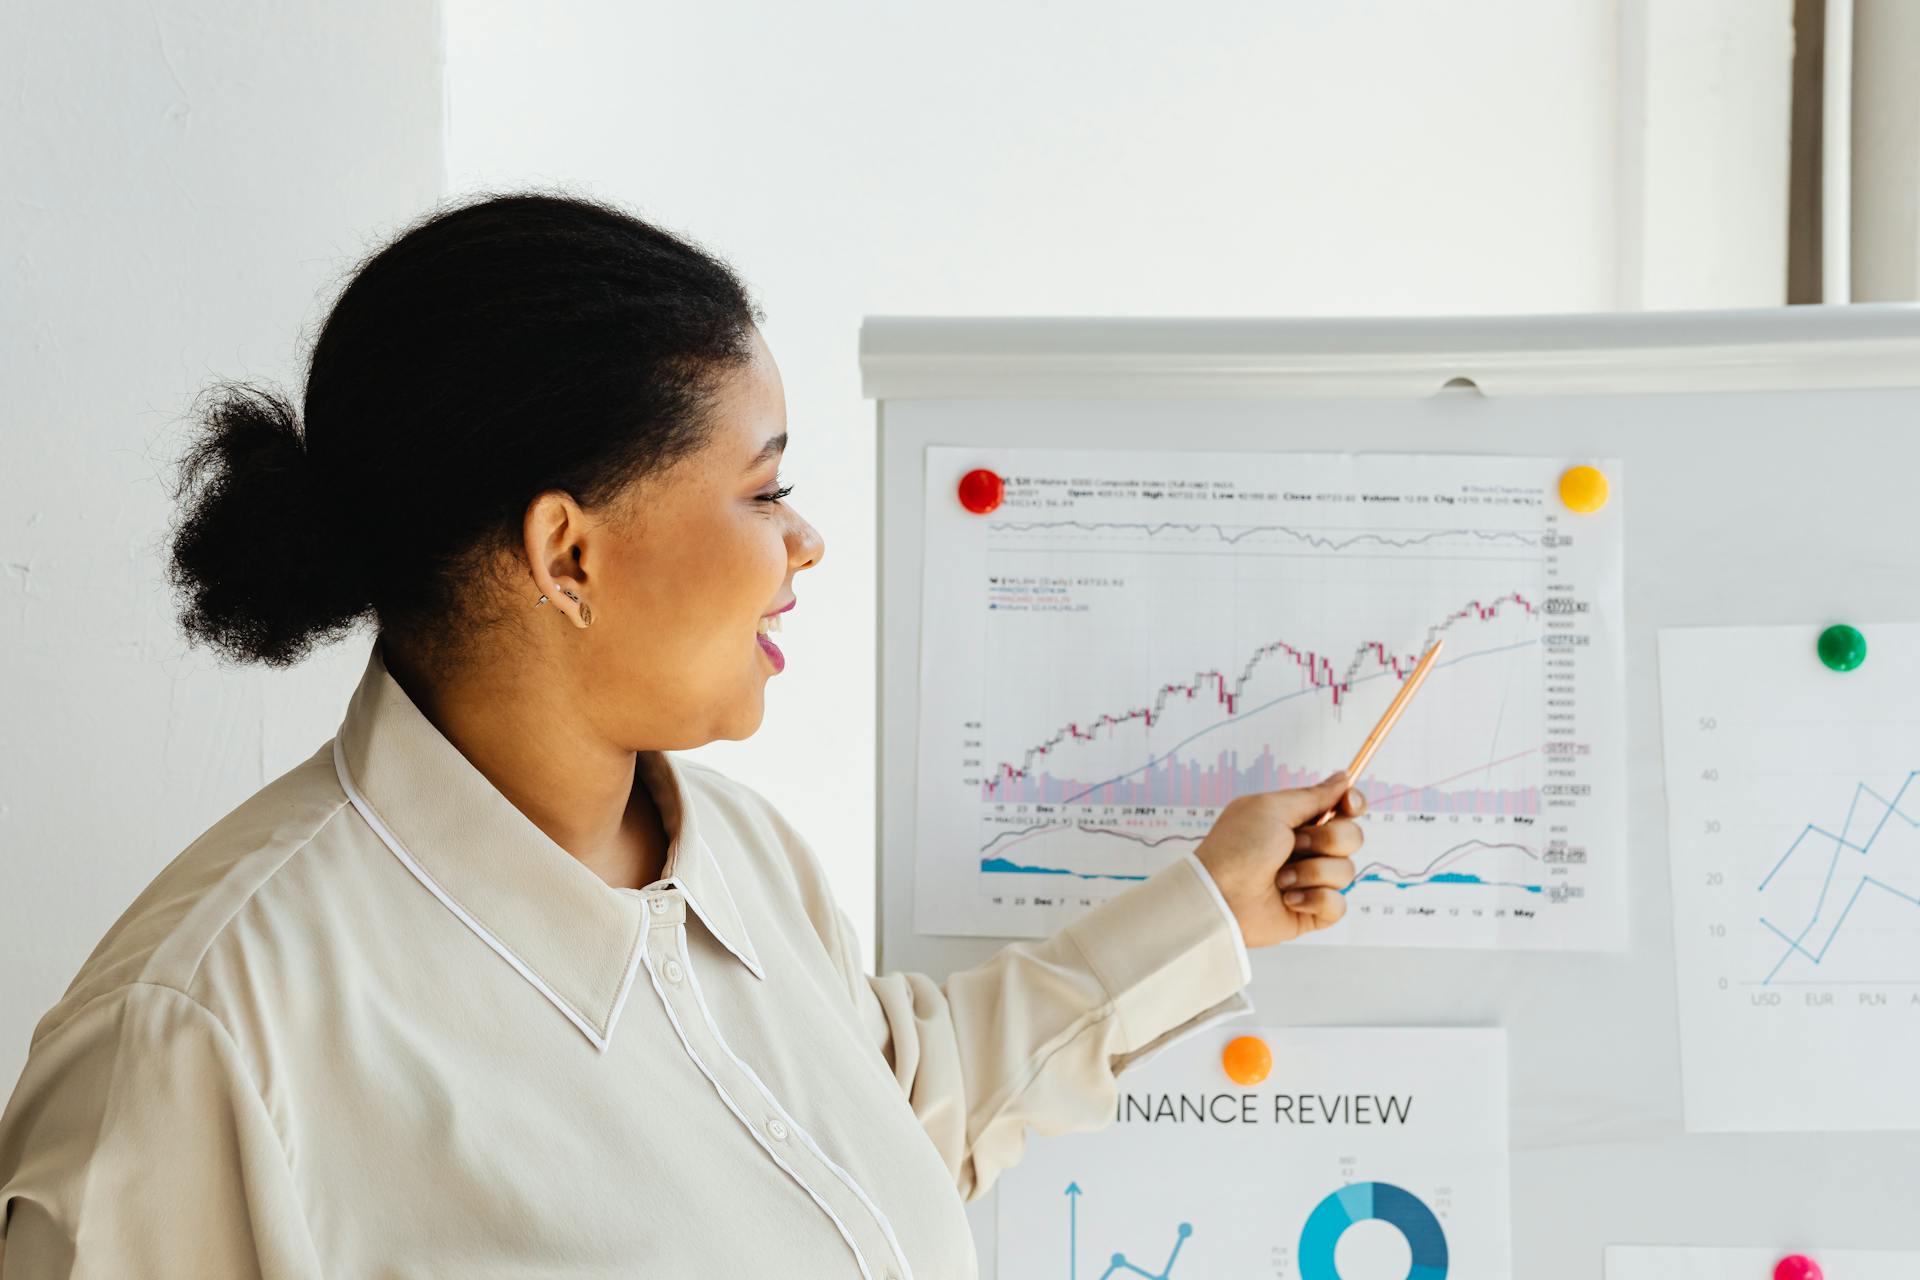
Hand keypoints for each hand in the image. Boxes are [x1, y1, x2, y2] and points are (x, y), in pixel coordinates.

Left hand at [1192, 772, 1365, 946]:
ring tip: (1280, 879)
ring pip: (1346, 871)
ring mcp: (1312, 880)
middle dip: (1327, 840)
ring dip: (1311, 872)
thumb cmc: (1237, 848)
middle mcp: (1309, 848)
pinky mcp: (1313, 910)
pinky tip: (1288, 900)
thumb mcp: (1271, 809)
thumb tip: (1343, 777)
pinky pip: (1339, 904)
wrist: (1219, 897)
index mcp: (1298, 820)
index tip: (1349, 804)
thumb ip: (1313, 795)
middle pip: (1352, 837)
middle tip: (1293, 844)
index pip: (1343, 807)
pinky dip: (1314, 900)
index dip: (1353, 803)